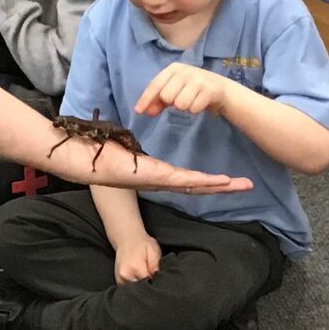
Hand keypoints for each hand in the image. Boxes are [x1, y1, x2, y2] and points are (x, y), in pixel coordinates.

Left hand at [53, 136, 252, 193]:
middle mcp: (160, 182)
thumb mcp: (125, 148)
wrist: (82, 158)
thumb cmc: (99, 151)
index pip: (187, 179)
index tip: (226, 178)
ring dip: (220, 186)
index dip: (208, 180)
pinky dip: (206, 181)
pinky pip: (186, 179)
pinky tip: (222, 180)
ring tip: (242, 184)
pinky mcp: (156, 176)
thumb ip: (136, 148)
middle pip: (198, 186)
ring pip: (196, 185)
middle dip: (222, 187)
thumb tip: (136, 142)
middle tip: (246, 185)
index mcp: (155, 174)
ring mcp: (160, 181)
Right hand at [114, 233, 160, 284]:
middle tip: (150, 273)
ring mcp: (120, 279)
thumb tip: (157, 277)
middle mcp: (126, 275)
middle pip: (142, 288)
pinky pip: (129, 288)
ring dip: (141, 285)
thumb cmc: (141, 243)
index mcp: (136, 268)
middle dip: (148, 283)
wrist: (126, 239)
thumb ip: (155, 265)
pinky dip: (135, 284)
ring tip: (143, 273)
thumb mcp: (153, 250)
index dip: (155, 280)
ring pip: (136, 290)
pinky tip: (137, 275)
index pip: (149, 282)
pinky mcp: (118, 282)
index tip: (158, 276)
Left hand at [135, 62, 230, 116]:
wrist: (221, 89)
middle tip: (181, 99)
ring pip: (180, 104)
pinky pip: (194, 108)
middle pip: (167, 96)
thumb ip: (158, 101)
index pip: (156, 84)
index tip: (139, 111)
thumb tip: (145, 111)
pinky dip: (195, 109)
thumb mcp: (175, 91)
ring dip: (185, 107)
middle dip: (171, 103)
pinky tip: (200, 102)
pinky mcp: (209, 90)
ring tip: (192, 101)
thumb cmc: (193, 90)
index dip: (146, 98)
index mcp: (174, 68)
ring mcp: (199, 79)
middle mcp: (186, 71)